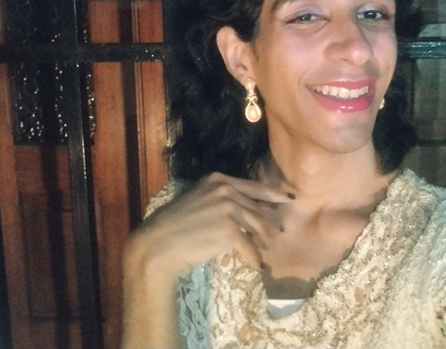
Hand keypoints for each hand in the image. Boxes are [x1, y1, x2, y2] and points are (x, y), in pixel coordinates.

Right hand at [125, 172, 290, 276]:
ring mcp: (227, 208)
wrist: (158, 243)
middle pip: (258, 207)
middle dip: (270, 222)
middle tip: (278, 233)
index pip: (254, 186)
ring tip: (267, 250)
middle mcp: (225, 189)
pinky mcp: (228, 229)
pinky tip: (255, 266)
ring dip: (264, 240)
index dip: (273, 193)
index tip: (287, 199)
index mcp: (218, 179)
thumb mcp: (198, 199)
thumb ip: (220, 198)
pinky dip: (253, 258)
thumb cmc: (175, 224)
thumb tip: (246, 207)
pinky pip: (249, 246)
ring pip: (258, 225)